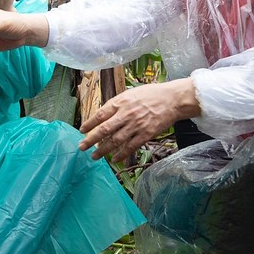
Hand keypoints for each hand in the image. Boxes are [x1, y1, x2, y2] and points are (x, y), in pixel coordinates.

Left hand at [79, 79, 199, 162]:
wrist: (172, 99)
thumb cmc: (151, 94)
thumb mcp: (130, 94)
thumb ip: (117, 104)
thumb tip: (103, 115)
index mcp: (120, 102)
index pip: (100, 115)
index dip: (89, 124)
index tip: (82, 131)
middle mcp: (126, 114)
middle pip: (104, 130)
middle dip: (91, 140)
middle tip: (81, 147)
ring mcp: (136, 125)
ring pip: (115, 141)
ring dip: (103, 150)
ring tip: (94, 157)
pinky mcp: (146, 134)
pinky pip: (130, 147)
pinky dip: (121, 154)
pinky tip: (114, 159)